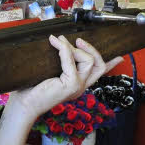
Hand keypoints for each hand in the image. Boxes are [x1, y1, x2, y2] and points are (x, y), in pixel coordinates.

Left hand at [5, 36, 122, 122]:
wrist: (24, 104)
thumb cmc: (32, 89)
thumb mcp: (50, 71)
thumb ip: (60, 61)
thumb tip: (61, 41)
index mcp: (77, 84)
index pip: (99, 73)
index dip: (111, 64)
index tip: (119, 58)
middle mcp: (80, 87)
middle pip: (98, 65)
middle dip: (91, 49)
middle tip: (77, 40)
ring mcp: (78, 87)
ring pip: (88, 61)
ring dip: (74, 48)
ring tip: (59, 41)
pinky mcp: (71, 84)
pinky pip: (71, 60)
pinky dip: (64, 49)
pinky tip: (55, 43)